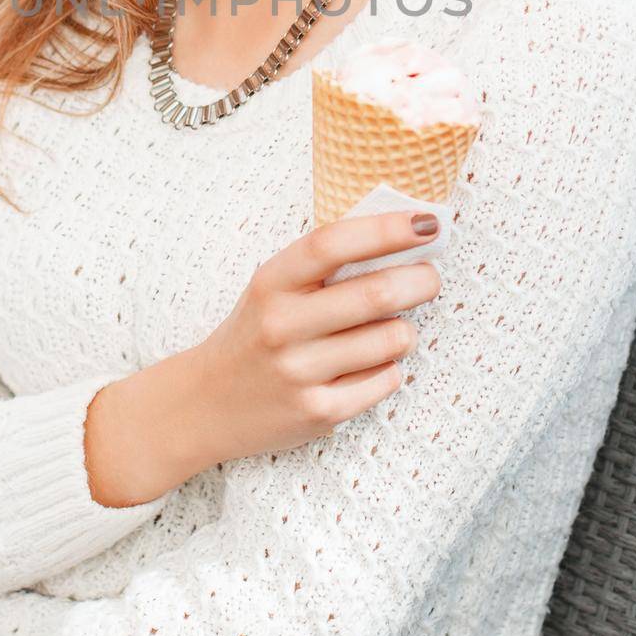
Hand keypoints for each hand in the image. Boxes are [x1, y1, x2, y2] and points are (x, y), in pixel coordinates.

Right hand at [189, 209, 441, 465]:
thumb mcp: (273, 288)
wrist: (205, 405)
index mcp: (272, 282)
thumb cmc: (255, 333)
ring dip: (405, 330)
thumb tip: (402, 234)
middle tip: (429, 277)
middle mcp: (282, 325)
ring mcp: (299, 372)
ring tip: (391, 329)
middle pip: (375, 294)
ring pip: (391, 339)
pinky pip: (386, 381)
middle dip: (420, 280)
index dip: (386, 229)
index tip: (426, 222)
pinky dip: (390, 369)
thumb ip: (323, 265)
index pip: (333, 244)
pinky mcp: (318, 412)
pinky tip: (370, 365)